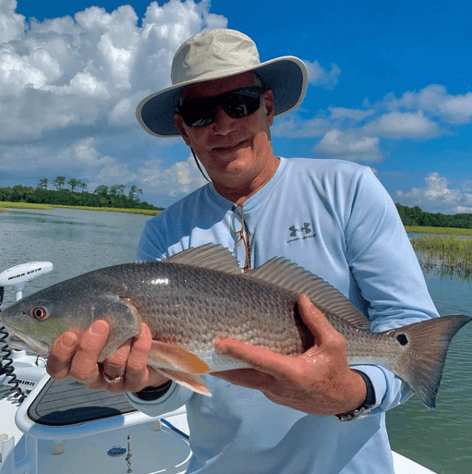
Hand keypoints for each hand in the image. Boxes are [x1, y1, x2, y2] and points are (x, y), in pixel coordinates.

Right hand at [46, 321, 168, 392]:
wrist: (151, 347)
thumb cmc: (119, 327)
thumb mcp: (102, 318)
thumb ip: (90, 310)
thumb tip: (83, 292)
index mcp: (77, 361)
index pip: (58, 366)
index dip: (60, 354)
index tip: (69, 334)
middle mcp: (93, 374)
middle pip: (81, 371)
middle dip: (89, 347)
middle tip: (100, 325)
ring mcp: (114, 380)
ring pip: (112, 369)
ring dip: (120, 346)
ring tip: (128, 327)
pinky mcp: (135, 381)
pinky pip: (135, 368)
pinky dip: (140, 348)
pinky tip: (142, 330)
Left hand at [214, 294, 366, 415]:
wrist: (341, 401)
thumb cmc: (336, 370)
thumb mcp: (333, 344)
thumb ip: (316, 321)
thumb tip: (302, 299)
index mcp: (293, 373)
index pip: (261, 360)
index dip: (239, 352)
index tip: (219, 343)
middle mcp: (278, 386)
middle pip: (241, 377)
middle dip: (219, 367)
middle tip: (199, 353)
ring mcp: (273, 393)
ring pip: (244, 382)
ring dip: (226, 371)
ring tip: (207, 356)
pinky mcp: (273, 395)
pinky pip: (252, 383)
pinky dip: (239, 373)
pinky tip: (231, 362)